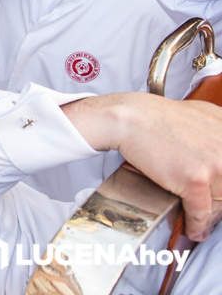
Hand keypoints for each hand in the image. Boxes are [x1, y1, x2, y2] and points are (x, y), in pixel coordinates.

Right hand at [63, 93, 221, 240]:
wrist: (131, 119)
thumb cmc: (157, 118)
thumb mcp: (202, 115)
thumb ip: (219, 134)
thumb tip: (221, 154)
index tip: (218, 193)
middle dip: (218, 200)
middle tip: (210, 208)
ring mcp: (216, 164)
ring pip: (219, 202)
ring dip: (210, 216)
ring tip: (201, 221)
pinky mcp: (196, 180)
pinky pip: (202, 212)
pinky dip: (197, 224)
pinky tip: (194, 229)